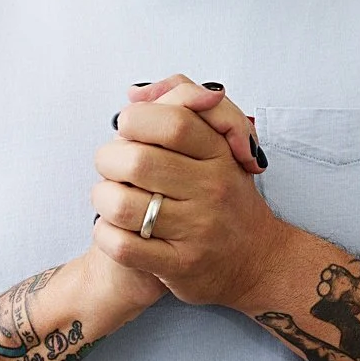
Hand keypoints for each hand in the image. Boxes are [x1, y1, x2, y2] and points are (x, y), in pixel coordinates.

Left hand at [91, 74, 282, 310]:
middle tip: (110, 168)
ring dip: (102, 200)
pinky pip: (124, 247)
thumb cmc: (226, 197)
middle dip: (108, 161)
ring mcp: (197, 229)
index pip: (171, 122)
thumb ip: (183, 103)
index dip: (135, 121)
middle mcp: (212, 189)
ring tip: (109, 200)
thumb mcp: (219, 144)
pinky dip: (105, 235)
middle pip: (138, 162)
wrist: (257, 260)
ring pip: (123, 206)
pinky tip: (112, 229)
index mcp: (219, 154)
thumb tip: (134, 94)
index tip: (127, 130)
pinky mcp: (180, 265)